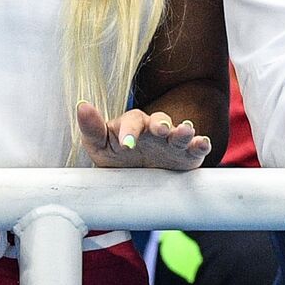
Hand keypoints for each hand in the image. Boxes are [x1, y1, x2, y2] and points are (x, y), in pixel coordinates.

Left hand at [77, 102, 211, 169]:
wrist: (138, 178)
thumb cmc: (117, 157)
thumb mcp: (100, 146)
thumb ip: (92, 128)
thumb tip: (81, 105)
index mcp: (134, 125)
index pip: (132, 120)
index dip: (129, 130)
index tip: (125, 144)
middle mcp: (155, 130)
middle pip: (160, 120)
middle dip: (160, 123)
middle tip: (159, 130)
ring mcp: (172, 142)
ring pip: (180, 131)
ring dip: (184, 130)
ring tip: (185, 131)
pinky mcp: (188, 156)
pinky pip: (196, 148)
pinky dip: (201, 144)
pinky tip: (202, 144)